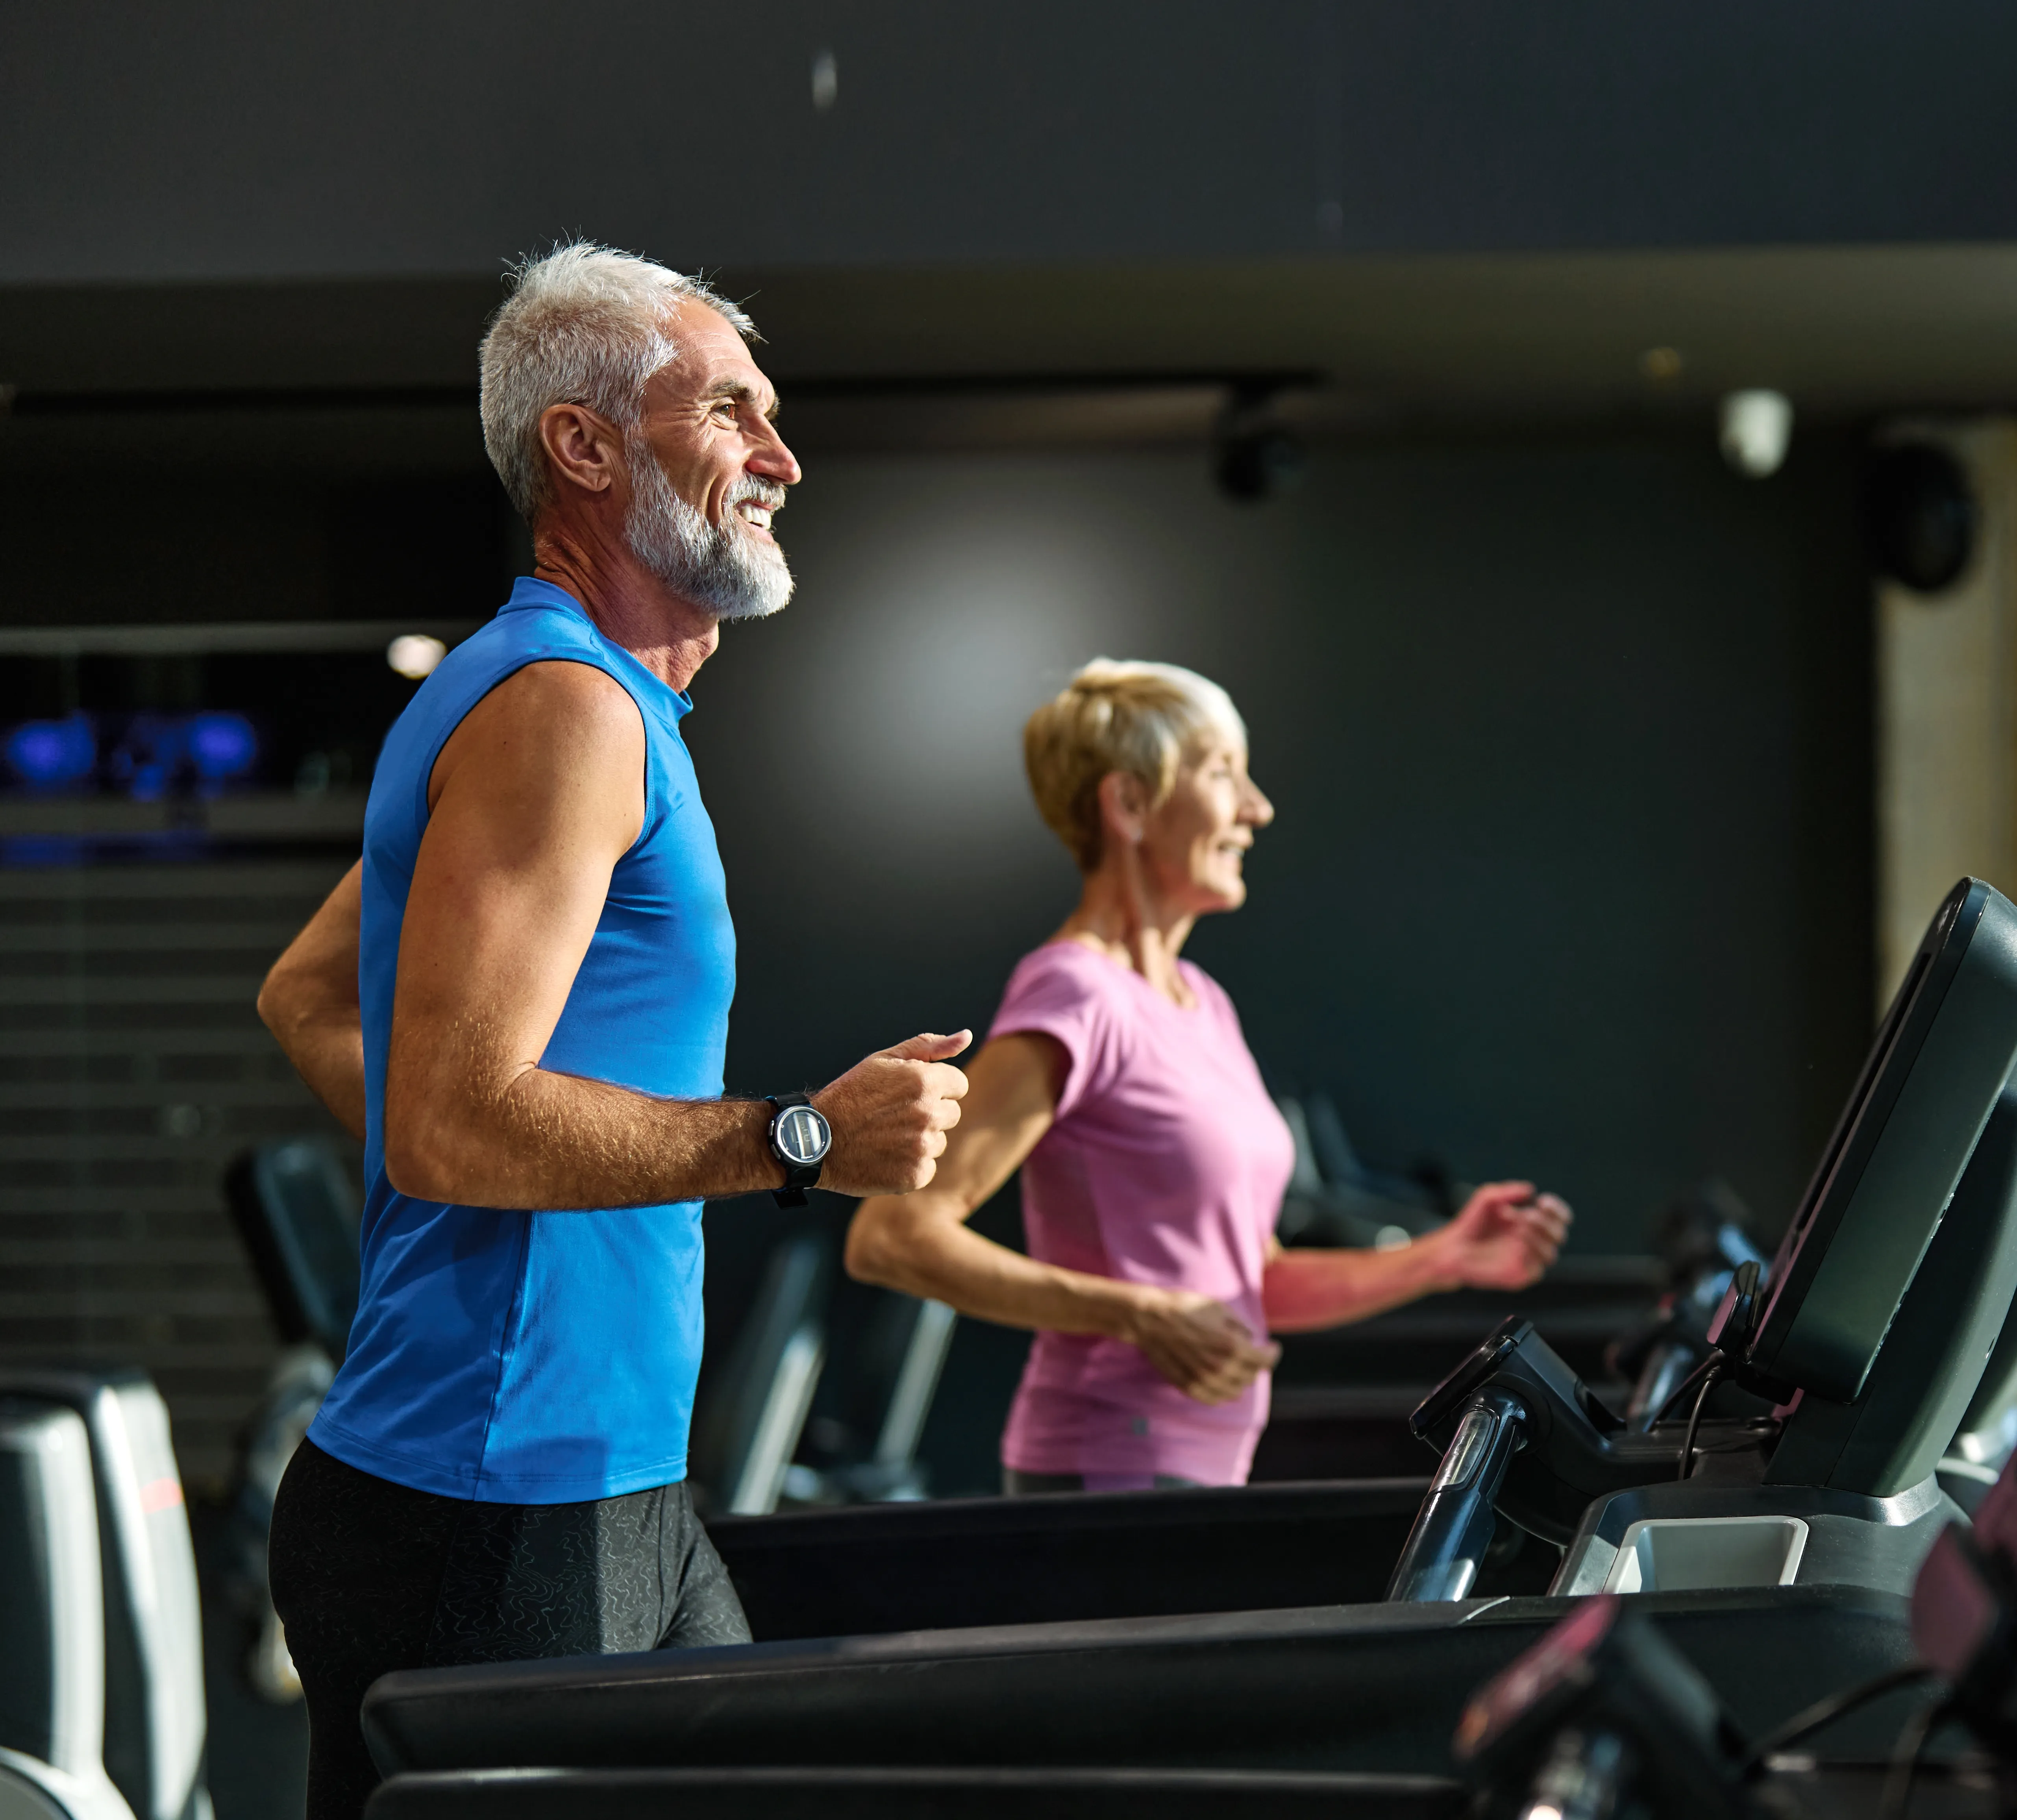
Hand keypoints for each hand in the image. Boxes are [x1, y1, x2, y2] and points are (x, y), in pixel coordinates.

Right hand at [814, 1031, 972, 1196]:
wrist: (814, 1140)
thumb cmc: (849, 1095)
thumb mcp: (884, 1060)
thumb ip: (928, 1046)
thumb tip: (965, 1036)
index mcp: (924, 1082)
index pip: (958, 1085)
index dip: (935, 1087)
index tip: (909, 1094)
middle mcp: (928, 1114)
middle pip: (952, 1114)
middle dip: (930, 1112)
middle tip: (893, 1115)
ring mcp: (922, 1147)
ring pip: (939, 1142)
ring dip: (920, 1140)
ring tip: (885, 1136)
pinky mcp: (915, 1175)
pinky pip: (927, 1167)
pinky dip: (910, 1165)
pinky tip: (885, 1156)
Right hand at [1122, 1289, 1280, 1404]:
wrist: (1150, 1319)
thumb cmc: (1183, 1308)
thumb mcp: (1218, 1308)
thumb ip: (1240, 1326)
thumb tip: (1252, 1338)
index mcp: (1230, 1346)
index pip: (1263, 1361)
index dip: (1273, 1353)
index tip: (1273, 1347)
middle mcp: (1219, 1368)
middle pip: (1251, 1376)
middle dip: (1257, 1364)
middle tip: (1255, 1354)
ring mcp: (1203, 1380)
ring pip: (1235, 1391)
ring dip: (1242, 1380)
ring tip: (1239, 1368)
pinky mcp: (1189, 1387)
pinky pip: (1215, 1398)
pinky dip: (1224, 1392)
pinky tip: (1224, 1382)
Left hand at [1434, 1180, 1571, 1291]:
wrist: (1452, 1247)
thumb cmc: (1471, 1223)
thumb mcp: (1487, 1198)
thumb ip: (1508, 1191)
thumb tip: (1531, 1190)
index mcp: (1531, 1223)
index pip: (1558, 1218)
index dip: (1557, 1209)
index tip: (1544, 1201)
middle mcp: (1532, 1242)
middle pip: (1559, 1234)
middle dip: (1549, 1222)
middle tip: (1530, 1214)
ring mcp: (1526, 1260)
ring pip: (1552, 1253)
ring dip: (1542, 1236)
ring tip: (1523, 1223)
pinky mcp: (1519, 1275)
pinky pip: (1537, 1269)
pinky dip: (1533, 1253)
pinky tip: (1519, 1239)